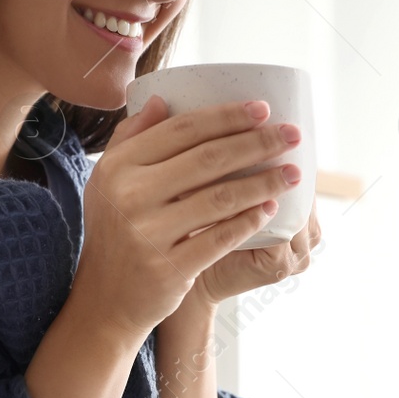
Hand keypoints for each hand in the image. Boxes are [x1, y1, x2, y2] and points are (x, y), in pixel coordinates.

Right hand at [70, 95, 299, 340]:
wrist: (106, 298)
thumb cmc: (115, 230)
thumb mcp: (108, 181)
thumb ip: (132, 138)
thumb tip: (161, 99)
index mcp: (118, 167)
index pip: (181, 130)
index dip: (226, 117)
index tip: (263, 109)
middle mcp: (130, 197)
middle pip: (208, 159)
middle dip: (257, 143)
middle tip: (292, 135)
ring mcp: (149, 234)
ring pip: (220, 198)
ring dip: (263, 182)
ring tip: (292, 173)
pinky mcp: (169, 268)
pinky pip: (220, 238)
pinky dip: (249, 221)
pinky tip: (272, 209)